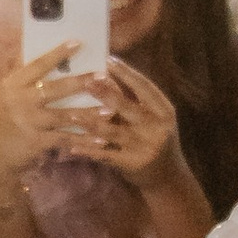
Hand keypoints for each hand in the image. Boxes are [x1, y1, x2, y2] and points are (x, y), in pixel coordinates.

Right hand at [0, 38, 104, 189]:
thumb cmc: (6, 120)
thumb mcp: (8, 95)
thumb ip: (23, 74)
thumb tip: (31, 43)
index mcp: (14, 85)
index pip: (37, 65)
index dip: (57, 54)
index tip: (77, 42)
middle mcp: (20, 101)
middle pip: (54, 89)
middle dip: (80, 82)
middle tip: (102, 76)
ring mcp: (29, 122)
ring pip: (64, 116)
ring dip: (88, 114)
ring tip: (109, 111)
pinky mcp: (37, 141)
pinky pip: (65, 139)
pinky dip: (84, 140)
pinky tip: (101, 141)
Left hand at [66, 58, 189, 195]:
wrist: (167, 177)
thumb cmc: (153, 140)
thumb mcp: (152, 119)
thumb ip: (135, 101)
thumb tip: (107, 75)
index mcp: (164, 111)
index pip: (145, 87)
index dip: (127, 73)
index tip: (109, 59)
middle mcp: (158, 127)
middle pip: (128, 107)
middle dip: (106, 94)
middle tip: (86, 82)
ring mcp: (146, 146)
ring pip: (113, 131)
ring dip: (90, 122)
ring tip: (70, 115)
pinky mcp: (133, 164)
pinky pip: (106, 155)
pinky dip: (88, 150)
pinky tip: (71, 145)